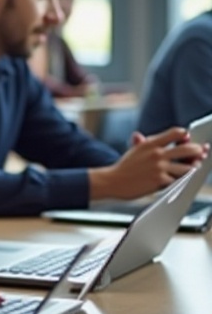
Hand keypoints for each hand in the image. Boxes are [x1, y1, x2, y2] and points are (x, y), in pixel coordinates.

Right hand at [92, 127, 208, 200]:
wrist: (113, 181)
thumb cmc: (124, 167)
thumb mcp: (133, 150)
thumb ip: (141, 142)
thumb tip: (139, 135)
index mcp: (150, 143)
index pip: (176, 133)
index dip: (185, 135)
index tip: (187, 138)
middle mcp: (157, 153)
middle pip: (187, 149)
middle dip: (197, 151)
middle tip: (200, 153)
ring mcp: (159, 167)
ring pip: (187, 167)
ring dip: (193, 168)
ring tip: (194, 167)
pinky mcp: (160, 180)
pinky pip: (179, 180)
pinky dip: (182, 180)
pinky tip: (183, 178)